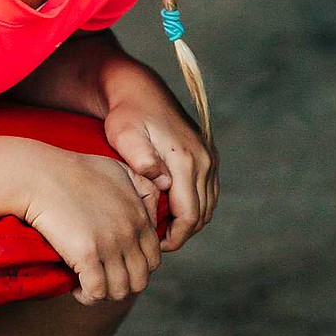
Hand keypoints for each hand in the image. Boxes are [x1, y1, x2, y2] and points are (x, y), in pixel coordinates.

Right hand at [18, 146, 163, 304]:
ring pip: (120, 291)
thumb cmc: (73, 170)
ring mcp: (110, 245)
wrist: (40, 175)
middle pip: (140, 280)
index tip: (115, 268)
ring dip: (105, 294)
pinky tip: (77, 289)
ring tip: (89, 287)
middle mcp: (130, 233)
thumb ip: (142, 190)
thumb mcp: (119, 170)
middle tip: (102, 281)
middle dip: (122, 286)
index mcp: (139, 217)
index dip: (136, 270)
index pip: (154, 260)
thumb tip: (150, 212)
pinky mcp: (87, 255)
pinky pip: (97, 292)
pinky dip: (88, 296)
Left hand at [103, 84, 217, 251]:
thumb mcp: (126, 136)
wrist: (139, 89)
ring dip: (190, 221)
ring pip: (208, 204)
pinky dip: (196, 206)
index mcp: (186, 160)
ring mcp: (209, 156)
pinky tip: (173, 212)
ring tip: (164, 231)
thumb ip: (144, 162)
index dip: (176, 237)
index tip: (156, 246)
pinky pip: (208, 190)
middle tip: (157, 244)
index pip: (190, 214)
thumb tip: (164, 184)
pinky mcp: (207, 154)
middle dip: (182, 234)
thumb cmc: (127, 115)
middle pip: (202, 214)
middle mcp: (204, 160)